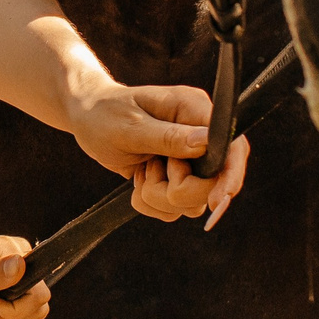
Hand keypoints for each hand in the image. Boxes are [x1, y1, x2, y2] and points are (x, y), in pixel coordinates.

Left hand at [0, 234, 49, 318]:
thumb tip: (21, 264)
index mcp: (11, 249)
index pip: (40, 288)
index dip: (18, 305)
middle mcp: (18, 255)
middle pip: (40, 299)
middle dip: (13, 312)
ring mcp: (15, 268)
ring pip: (34, 306)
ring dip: (10, 315)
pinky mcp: (10, 280)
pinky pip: (24, 306)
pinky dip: (7, 314)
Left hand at [63, 72, 249, 227]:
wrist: (87, 118)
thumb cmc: (104, 113)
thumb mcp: (130, 126)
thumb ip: (168, 137)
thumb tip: (207, 143)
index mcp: (194, 109)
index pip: (231, 145)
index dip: (230, 175)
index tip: (217, 203)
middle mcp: (199, 135)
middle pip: (213, 183)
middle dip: (177, 188)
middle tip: (149, 168)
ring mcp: (191, 159)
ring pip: (193, 202)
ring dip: (159, 195)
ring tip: (140, 170)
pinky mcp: (178, 178)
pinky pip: (175, 209)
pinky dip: (152, 202)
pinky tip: (138, 179)